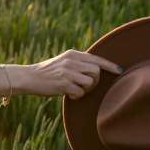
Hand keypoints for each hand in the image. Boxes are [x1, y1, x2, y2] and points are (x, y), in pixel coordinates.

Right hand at [0, 50, 122, 99]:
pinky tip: (68, 94)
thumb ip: (78, 62)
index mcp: (72, 54)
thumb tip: (97, 68)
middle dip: (95, 81)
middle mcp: (71, 61)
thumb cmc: (48, 72)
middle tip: (85, 86)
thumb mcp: (63, 61)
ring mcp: (67, 72)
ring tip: (76, 90)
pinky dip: (76, 96)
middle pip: (96, 72)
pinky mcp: (63, 84)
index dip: (110, 66)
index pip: (97, 58)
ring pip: (90, 82)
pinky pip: (80, 92)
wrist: (29, 77)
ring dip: (86, 89)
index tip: (120, 71)